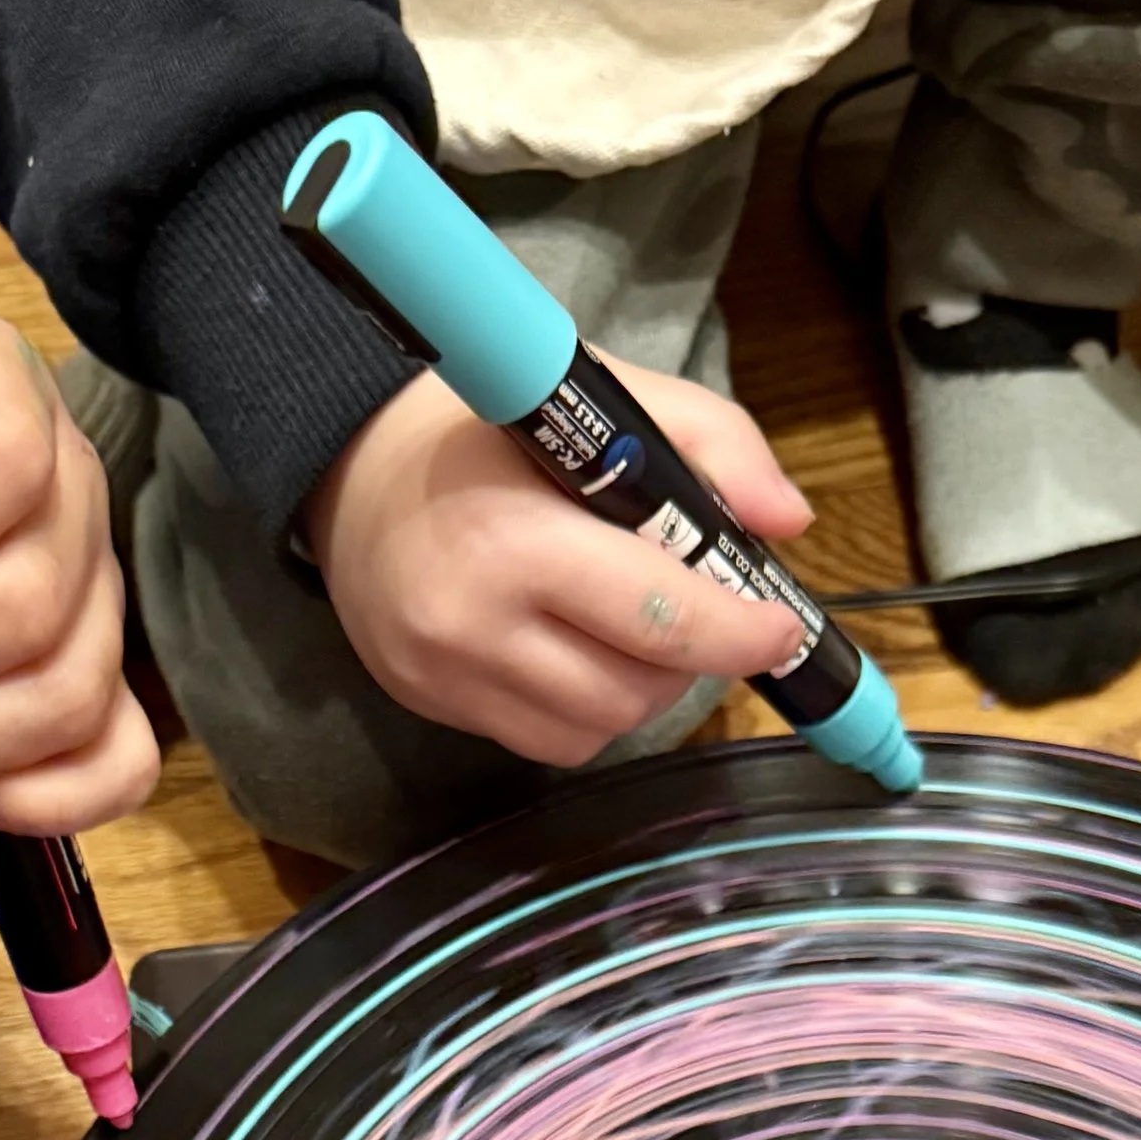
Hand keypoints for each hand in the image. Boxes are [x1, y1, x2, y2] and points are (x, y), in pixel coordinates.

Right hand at [306, 357, 812, 762]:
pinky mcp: (430, 706)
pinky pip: (549, 742)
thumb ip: (710, 444)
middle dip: (693, 658)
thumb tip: (789, 522)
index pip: (658, 616)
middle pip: (635, 688)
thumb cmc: (486, 428)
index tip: (782, 629)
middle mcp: (471, 623)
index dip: (739, 632)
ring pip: (598, 729)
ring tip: (631, 626)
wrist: (351, 465)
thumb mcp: (601, 397)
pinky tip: (574, 649)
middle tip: (704, 612)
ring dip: (641, 689)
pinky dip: (587, 707)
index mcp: (514, 537)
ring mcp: (444, 677)